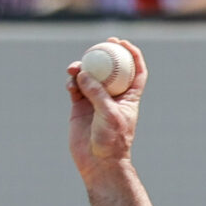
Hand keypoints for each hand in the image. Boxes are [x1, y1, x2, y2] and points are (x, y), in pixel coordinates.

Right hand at [67, 36, 145, 179]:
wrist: (98, 162)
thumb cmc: (112, 141)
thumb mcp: (109, 114)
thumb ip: (97, 93)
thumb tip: (84, 73)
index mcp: (129, 97)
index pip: (135, 71)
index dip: (132, 55)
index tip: (122, 43)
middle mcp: (113, 96)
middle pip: (110, 69)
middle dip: (104, 54)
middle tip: (97, 45)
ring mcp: (95, 100)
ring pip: (89, 76)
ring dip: (82, 68)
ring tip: (74, 69)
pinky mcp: (80, 107)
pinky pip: (75, 88)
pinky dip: (72, 82)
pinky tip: (70, 84)